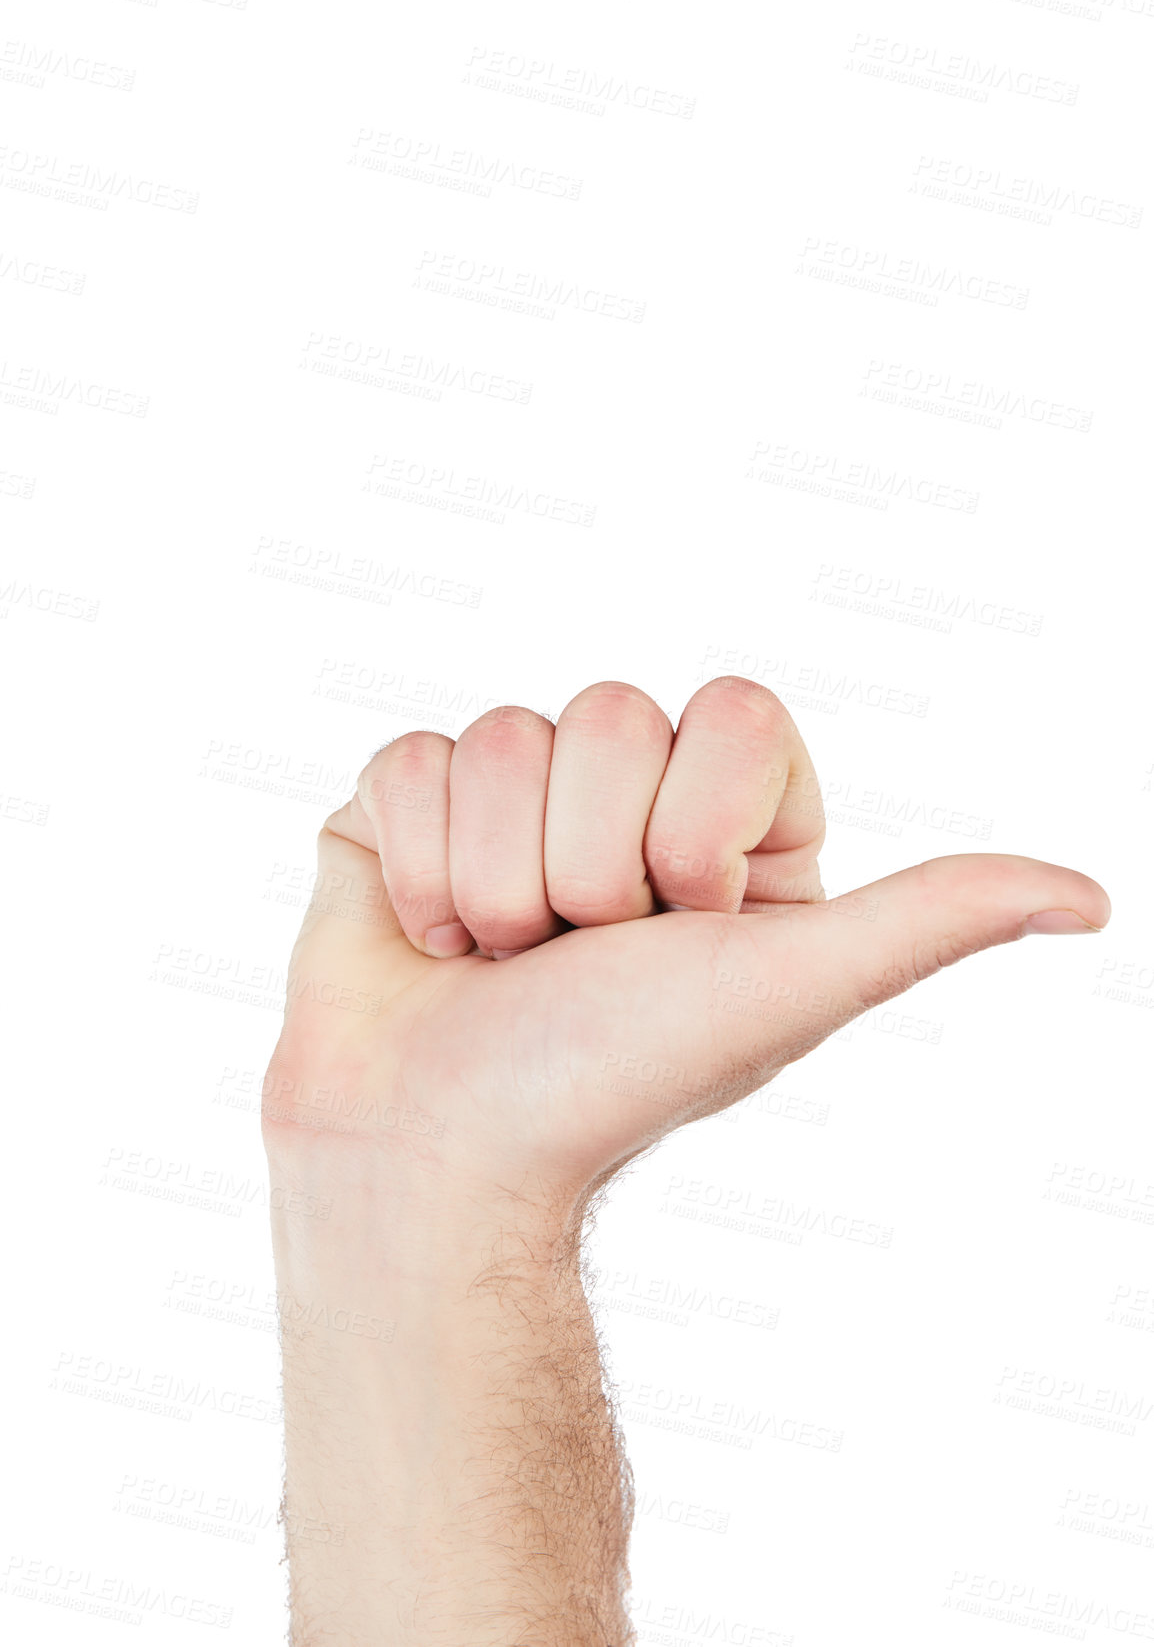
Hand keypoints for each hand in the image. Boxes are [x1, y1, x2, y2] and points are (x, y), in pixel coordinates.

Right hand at [263, 676, 1108, 1206]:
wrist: (440, 1157)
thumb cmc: (615, 1080)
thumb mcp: (787, 985)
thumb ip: (931, 920)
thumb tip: (1090, 900)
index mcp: (725, 826)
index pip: (728, 713)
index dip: (692, 827)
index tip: (677, 927)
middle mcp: (621, 798)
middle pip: (604, 713)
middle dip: (584, 868)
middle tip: (575, 958)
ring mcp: (511, 797)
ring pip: (501, 736)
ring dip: (493, 882)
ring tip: (499, 962)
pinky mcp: (408, 805)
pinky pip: (410, 760)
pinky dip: (414, 872)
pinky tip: (434, 943)